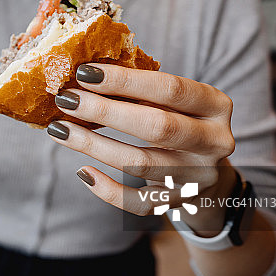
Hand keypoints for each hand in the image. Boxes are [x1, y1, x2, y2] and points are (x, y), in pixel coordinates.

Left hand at [47, 63, 237, 234]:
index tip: (84, 72)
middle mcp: (214, 142)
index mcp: (215, 106)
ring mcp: (198, 177)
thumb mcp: (172, 102)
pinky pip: (138, 202)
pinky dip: (108, 189)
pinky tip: (83, 172)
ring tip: (60, 131)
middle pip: (157, 126)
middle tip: (66, 99)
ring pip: (141, 164)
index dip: (125, 81)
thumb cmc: (178, 123)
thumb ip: (140, 90)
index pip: (170, 89)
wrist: (207, 176)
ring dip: (94, 146)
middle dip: (105, 112)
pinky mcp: (178, 203)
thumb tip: (83, 76)